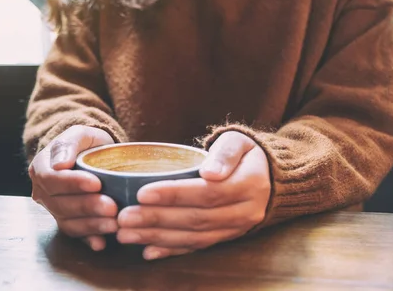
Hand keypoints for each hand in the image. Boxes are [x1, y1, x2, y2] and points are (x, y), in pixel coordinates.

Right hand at [29, 125, 118, 250]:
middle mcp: (42, 191)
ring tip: (114, 223)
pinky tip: (102, 242)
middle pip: (60, 204)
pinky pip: (75, 234)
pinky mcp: (67, 222)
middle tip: (112, 207)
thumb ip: (68, 144)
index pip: (51, 179)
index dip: (73, 183)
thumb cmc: (85, 143)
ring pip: (67, 222)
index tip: (96, 183)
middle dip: (87, 206)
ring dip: (91, 225)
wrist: (92, 155)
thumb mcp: (79, 133)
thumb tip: (59, 164)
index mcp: (41, 167)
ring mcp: (53, 209)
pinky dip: (88, 239)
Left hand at [117, 131, 270, 259]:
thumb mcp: (239, 141)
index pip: (207, 193)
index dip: (173, 194)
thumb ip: (225, 153)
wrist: (268, 176)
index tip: (141, 193)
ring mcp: (236, 229)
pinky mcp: (225, 238)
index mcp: (250, 184)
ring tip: (126, 234)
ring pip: (194, 237)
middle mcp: (245, 212)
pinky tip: (147, 251)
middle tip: (124, 217)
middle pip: (196, 219)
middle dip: (157, 219)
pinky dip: (171, 251)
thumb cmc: (244, 153)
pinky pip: (197, 247)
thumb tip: (210, 172)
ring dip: (157, 237)